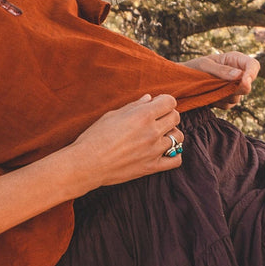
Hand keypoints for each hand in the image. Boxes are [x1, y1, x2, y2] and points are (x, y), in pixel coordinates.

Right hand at [64, 94, 183, 193]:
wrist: (87, 164)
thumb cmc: (94, 137)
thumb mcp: (112, 115)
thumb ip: (133, 106)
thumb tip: (149, 99)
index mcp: (142, 115)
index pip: (169, 102)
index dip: (164, 101)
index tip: (157, 104)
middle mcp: (151, 131)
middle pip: (175, 117)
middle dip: (168, 114)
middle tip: (157, 118)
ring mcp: (154, 150)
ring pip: (178, 137)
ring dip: (171, 133)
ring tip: (159, 135)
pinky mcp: (152, 166)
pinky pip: (175, 160)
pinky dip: (174, 154)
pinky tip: (164, 151)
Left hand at [186, 50, 259, 102]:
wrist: (182, 80)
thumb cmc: (193, 67)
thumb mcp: (204, 65)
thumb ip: (221, 70)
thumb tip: (239, 75)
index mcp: (235, 60)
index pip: (253, 65)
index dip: (252, 74)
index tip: (244, 82)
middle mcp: (237, 73)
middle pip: (247, 85)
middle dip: (235, 89)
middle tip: (220, 88)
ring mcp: (233, 87)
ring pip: (237, 97)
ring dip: (223, 96)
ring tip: (208, 89)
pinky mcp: (227, 98)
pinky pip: (228, 104)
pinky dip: (218, 102)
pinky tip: (208, 95)